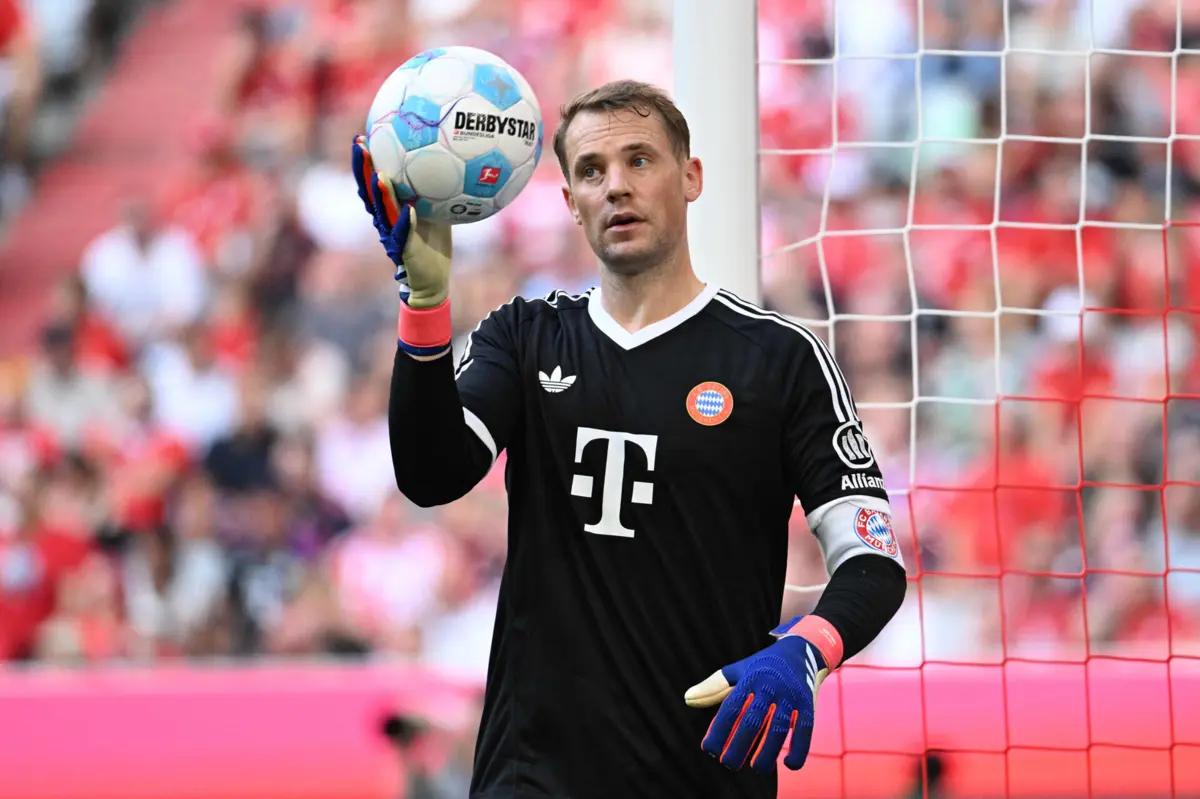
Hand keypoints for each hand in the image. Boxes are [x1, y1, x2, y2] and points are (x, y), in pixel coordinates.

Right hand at [352, 134, 451, 308]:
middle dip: (363, 168)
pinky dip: (405, 222)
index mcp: (389, 208)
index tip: (362, 137)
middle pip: (368, 191)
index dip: (366, 161)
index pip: (373, 180)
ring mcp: (392, 235)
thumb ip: (433, 189)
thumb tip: (447, 160)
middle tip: (360, 145)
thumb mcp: (435, 210)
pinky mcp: (403, 250)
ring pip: (382, 211)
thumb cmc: (433, 242)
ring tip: (379, 176)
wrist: (433, 278)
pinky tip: (409, 210)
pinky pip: (403, 234)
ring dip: (380, 193)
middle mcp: (385, 219)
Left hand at [685, 617, 829, 772]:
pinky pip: (805, 729)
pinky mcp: (808, 703)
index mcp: (749, 679)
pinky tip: (789, 765)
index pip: (731, 708)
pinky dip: (799, 748)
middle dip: (739, 745)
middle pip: (752, 720)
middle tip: (728, 765)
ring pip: (779, 727)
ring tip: (757, 768)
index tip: (709, 750)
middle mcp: (769, 686)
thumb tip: (686, 699)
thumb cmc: (762, 666)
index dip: (719, 730)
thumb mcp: (738, 671)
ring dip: (768, 750)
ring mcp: (790, 695)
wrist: (802, 649)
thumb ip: (714, 687)